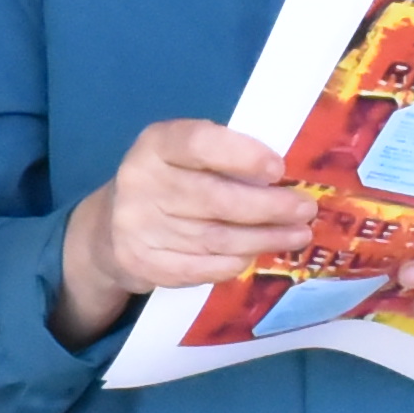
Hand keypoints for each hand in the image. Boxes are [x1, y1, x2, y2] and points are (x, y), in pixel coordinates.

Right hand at [59, 120, 318, 338]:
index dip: (242, 155)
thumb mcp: (183, 155)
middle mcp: (141, 182)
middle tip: (305, 209)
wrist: (108, 229)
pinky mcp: (144, 262)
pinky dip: (234, 263)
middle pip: (214, 199)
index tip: (278, 168)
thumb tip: (285, 177)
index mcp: (155, 144)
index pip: (199, 144)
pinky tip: (255, 255)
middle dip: (269, 207)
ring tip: (296, 235)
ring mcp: (138, 226)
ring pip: (214, 238)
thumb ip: (223, 156)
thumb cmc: (167, 182)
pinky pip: (201, 267)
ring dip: (263, 239)